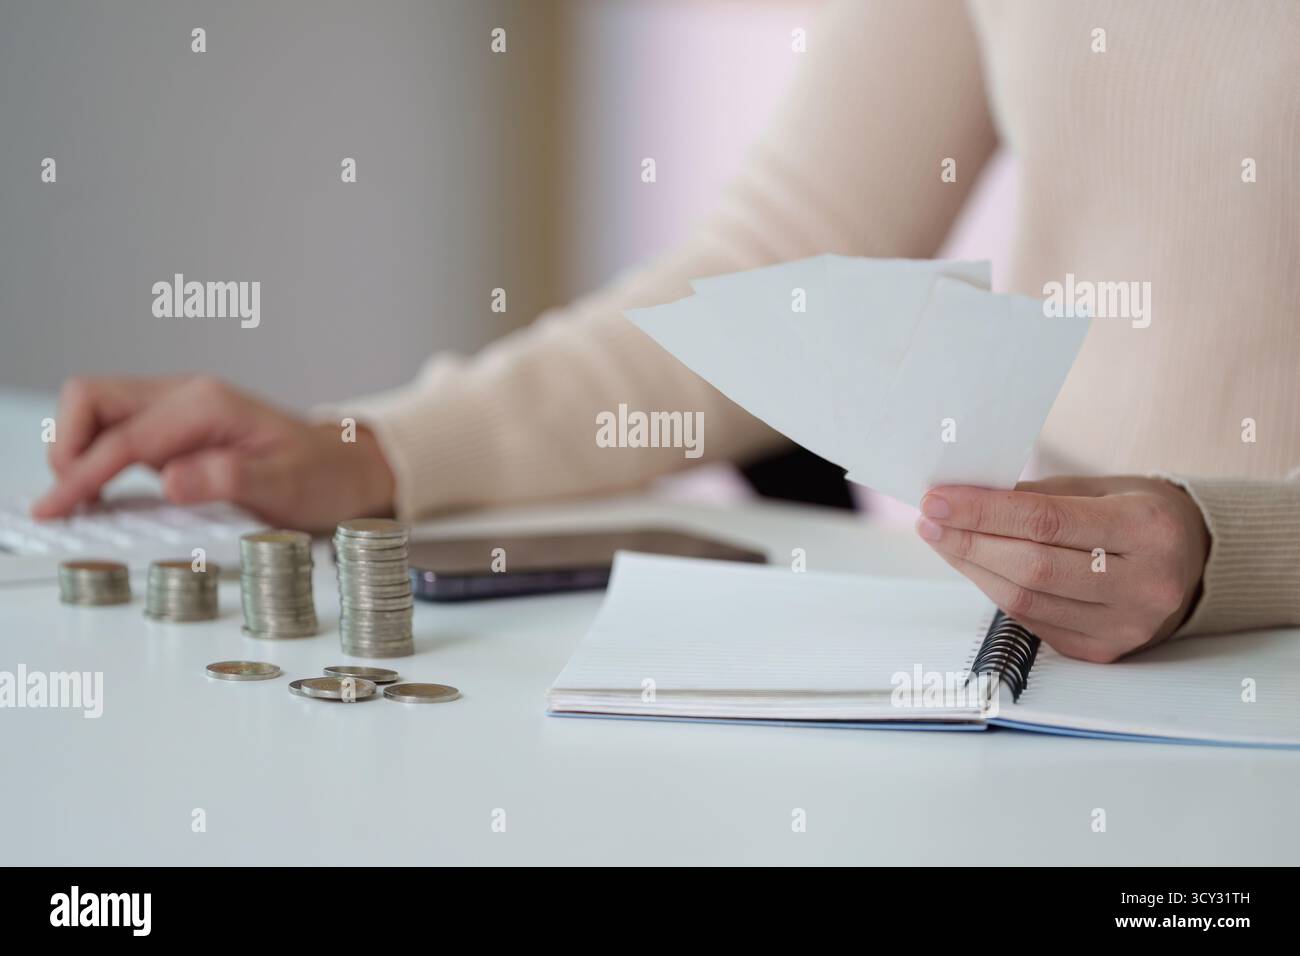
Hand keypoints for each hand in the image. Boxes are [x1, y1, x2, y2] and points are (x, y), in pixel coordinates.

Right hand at [33, 375, 395, 531]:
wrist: (348, 467)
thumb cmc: (323, 475)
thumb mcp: (287, 484)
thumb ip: (229, 479)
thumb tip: (170, 482)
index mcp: (208, 404)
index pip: (125, 435)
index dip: (84, 473)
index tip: (57, 508)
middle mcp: (186, 398)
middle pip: (93, 398)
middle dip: (69, 447)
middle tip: (70, 503)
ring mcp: (177, 413)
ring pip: (97, 412)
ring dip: (78, 453)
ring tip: (80, 504)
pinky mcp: (174, 433)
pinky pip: (116, 434)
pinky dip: (96, 460)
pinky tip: (100, 496)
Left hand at [914, 476, 1209, 661]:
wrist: (1195, 562)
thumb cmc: (1139, 515)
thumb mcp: (1103, 488)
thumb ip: (1039, 496)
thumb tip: (966, 500)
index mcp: (1149, 529)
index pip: (1046, 521)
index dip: (983, 512)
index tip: (936, 499)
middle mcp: (1145, 584)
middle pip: (1031, 566)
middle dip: (968, 541)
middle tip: (929, 520)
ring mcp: (1125, 625)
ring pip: (1024, 599)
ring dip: (972, 568)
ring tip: (943, 539)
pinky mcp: (1103, 651)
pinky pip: (1031, 620)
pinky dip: (995, 590)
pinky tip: (976, 566)